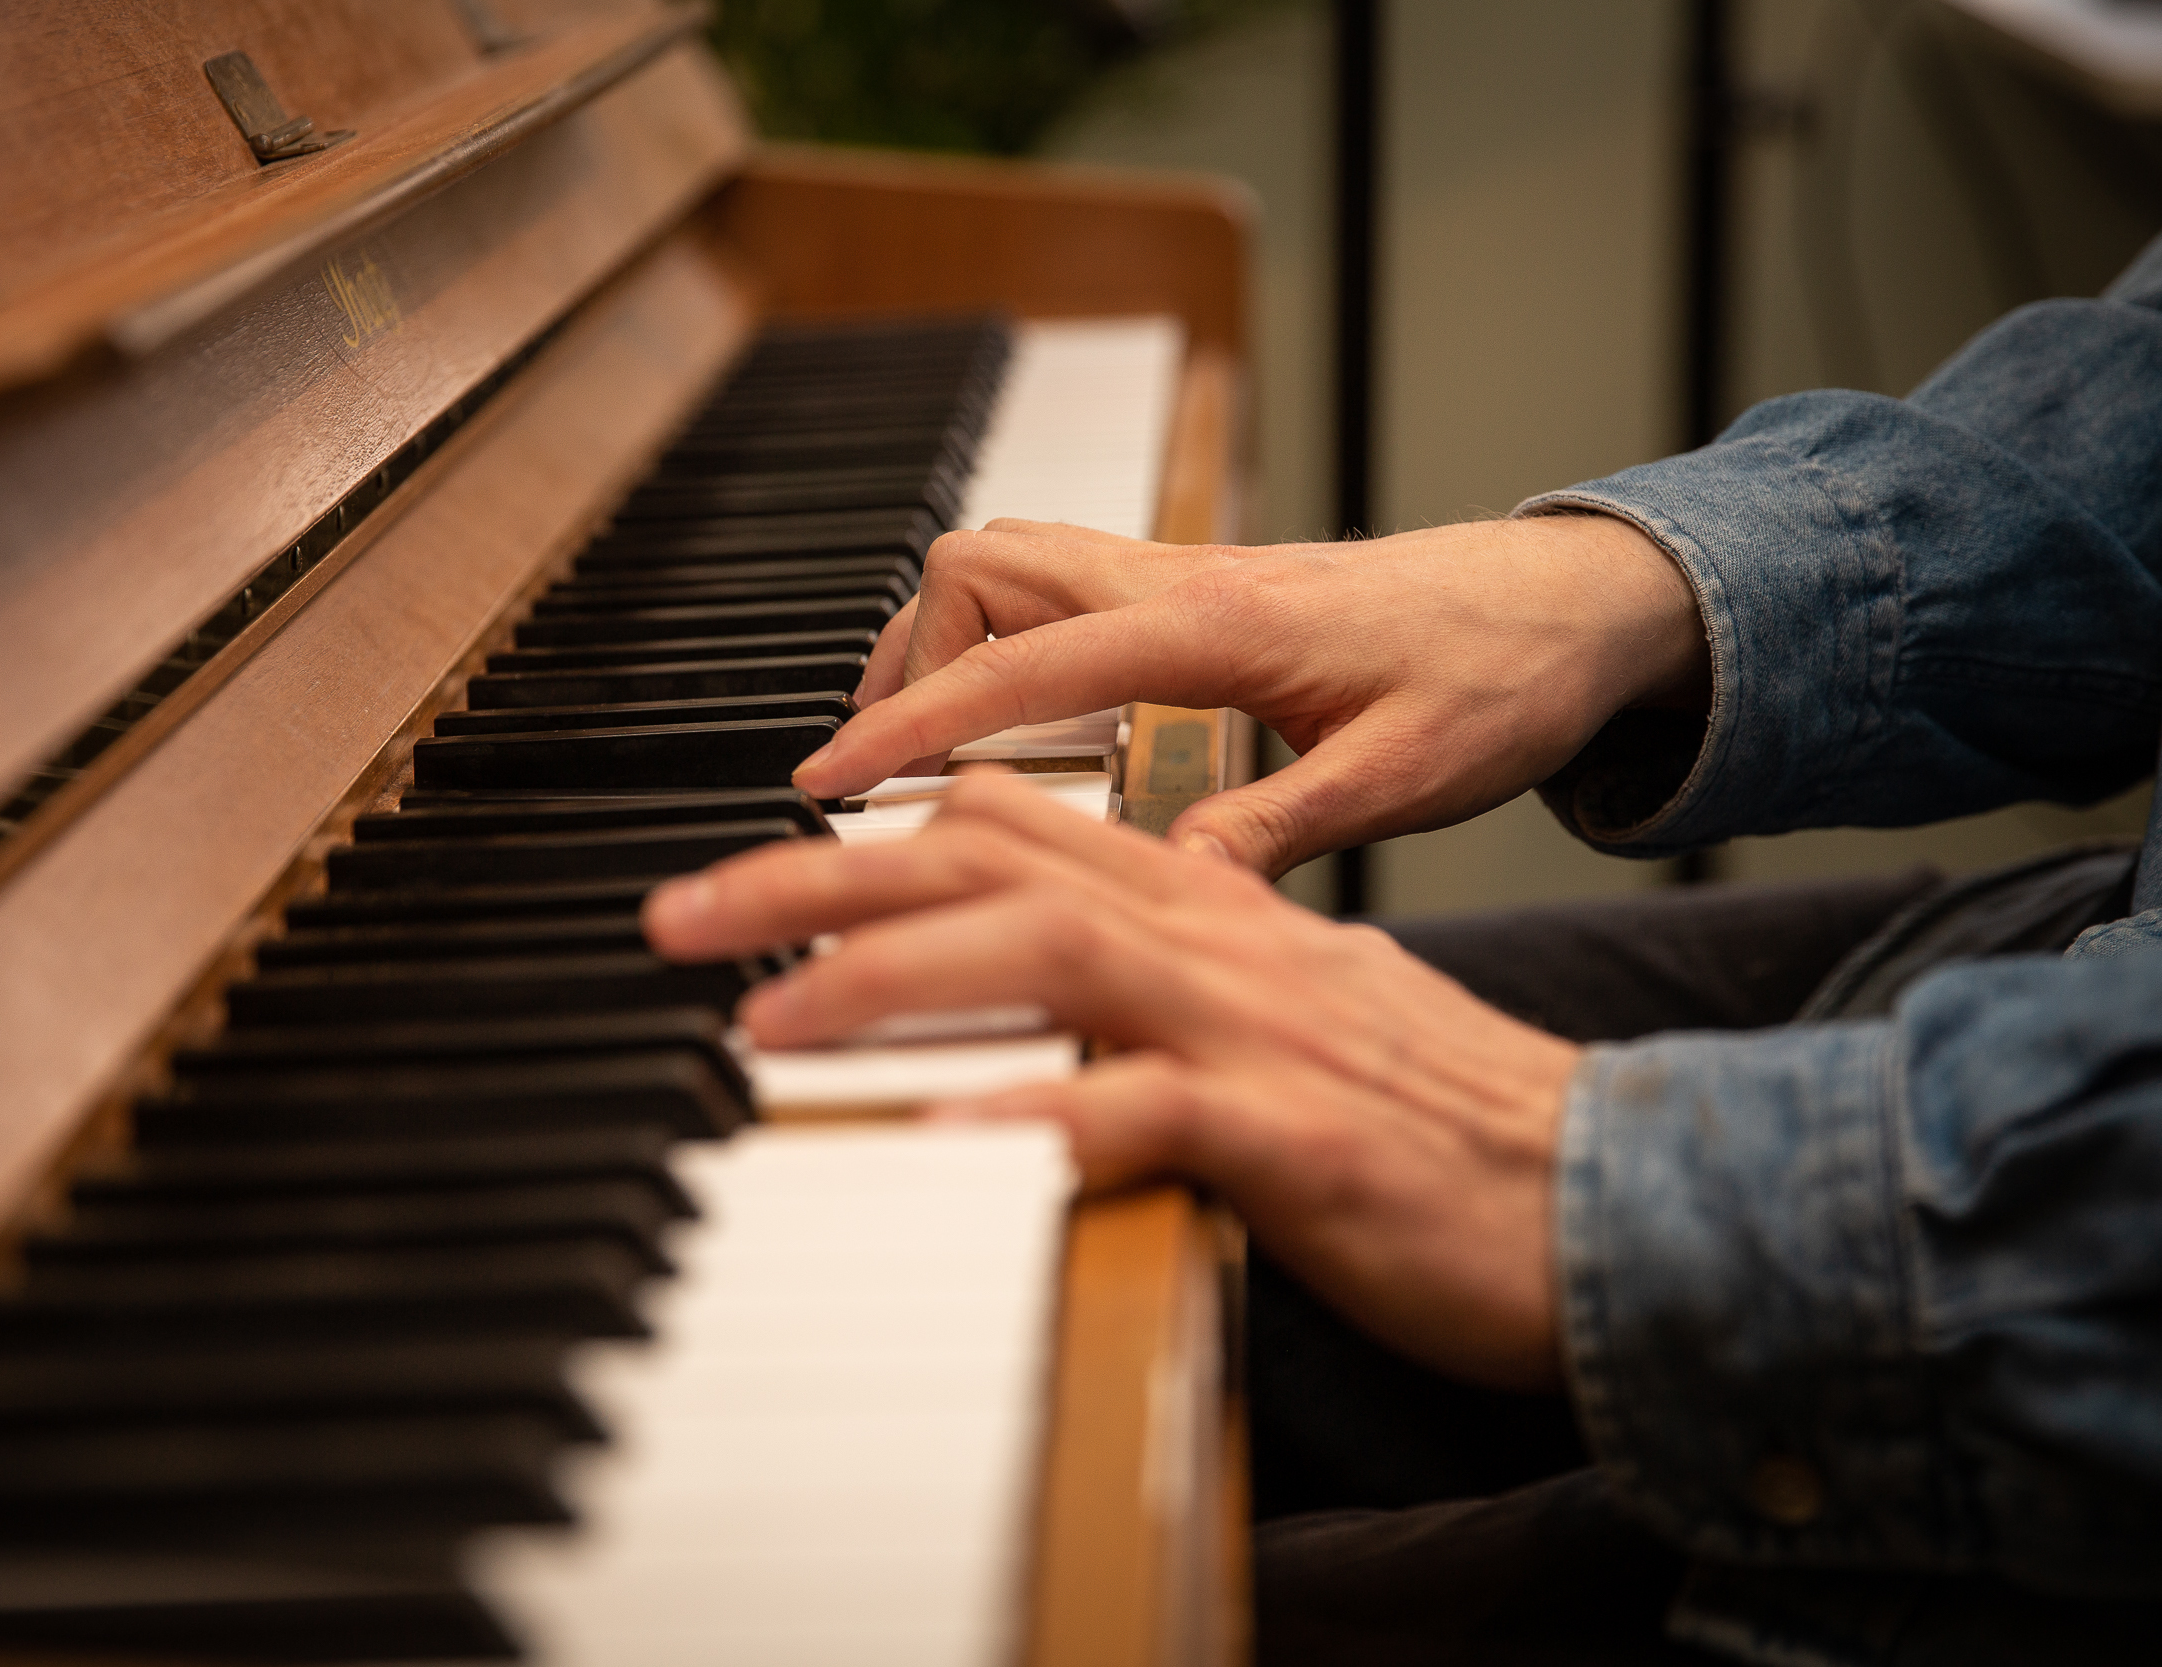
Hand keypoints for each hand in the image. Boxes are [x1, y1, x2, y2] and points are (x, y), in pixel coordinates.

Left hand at [644, 772, 1582, 1389]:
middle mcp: (1220, 943)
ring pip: (1046, 958)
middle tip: (677, 922)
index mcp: (1210, 908)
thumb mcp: (1295, 1011)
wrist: (1615, 1189)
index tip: (755, 873)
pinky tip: (941, 1145)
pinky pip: (1147, 1113)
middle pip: (989, 864)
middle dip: (811, 886)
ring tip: (762, 1025)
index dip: (870, 837)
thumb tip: (1073, 961)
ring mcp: (1258, 1030)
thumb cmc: (1440, 1115)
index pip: (1015, 829)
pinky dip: (1038, 1119)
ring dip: (887, 983)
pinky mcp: (1300, 1136)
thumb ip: (1181, 970)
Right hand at [794, 514, 1709, 875]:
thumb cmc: (1502, 679)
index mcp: (1218, 626)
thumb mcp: (1403, 778)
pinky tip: (1023, 724)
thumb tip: (1165, 879)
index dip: (909, 728)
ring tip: (930, 756)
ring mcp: (1182, 573)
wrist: (1574, 602)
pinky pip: (1057, 587)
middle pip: (978, 569)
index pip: (1018, 663)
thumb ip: (1274, 826)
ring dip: (947, 644)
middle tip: (880, 776)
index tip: (828, 784)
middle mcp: (1181, 578)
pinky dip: (1004, 642)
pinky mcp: (1194, 589)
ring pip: (1007, 562)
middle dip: (905, 664)